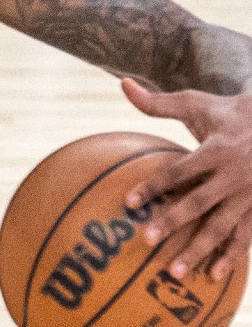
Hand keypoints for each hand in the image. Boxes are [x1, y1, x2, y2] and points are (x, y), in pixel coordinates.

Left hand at [122, 78, 251, 281]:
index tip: (128, 202)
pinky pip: (247, 235)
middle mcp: (235, 174)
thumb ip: (157, 102)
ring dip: (201, 250)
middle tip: (147, 241)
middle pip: (199, 202)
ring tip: (176, 272)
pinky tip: (216, 275)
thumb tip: (121, 83)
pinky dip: (233, 256)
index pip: (178, 171)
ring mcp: (251, 194)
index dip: (153, 186)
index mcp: (216, 149)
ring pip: (223, 226)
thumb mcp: (196, 102)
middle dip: (173, 222)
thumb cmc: (229, 113)